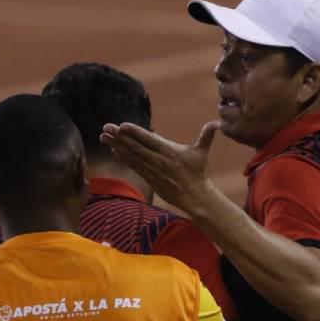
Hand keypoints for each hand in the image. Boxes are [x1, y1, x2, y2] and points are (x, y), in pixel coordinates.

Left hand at [99, 120, 218, 213]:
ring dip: (117, 145)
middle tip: (106, 127)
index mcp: (170, 152)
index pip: (149, 140)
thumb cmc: (198, 173)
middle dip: (119, 137)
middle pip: (136, 147)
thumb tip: (216, 123)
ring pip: (132, 156)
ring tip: (103, 136)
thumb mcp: (202, 153)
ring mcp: (153, 170)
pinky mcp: (150, 178)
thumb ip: (206, 136)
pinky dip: (124, 157)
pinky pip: (134, 166)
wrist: (194, 197)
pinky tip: (114, 149)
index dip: (135, 133)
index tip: (122, 126)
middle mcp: (159, 161)